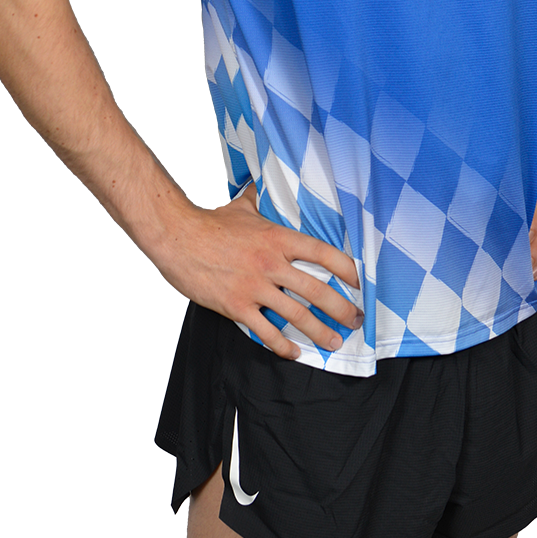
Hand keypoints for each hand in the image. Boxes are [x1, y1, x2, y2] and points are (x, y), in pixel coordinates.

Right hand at [153, 184, 362, 359]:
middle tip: (356, 320)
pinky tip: (293, 352)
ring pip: (297, 315)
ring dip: (320, 332)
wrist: (176, 237)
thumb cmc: (209, 222)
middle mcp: (271, 263)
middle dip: (341, 309)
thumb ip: (260, 200)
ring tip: (333, 342)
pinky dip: (282, 345)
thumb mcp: (242, 206)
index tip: (359, 282)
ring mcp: (255, 286)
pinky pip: (265, 331)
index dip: (346, 269)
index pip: (322, 253)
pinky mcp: (236, 306)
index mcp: (278, 238)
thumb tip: (265, 185)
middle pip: (317, 290)